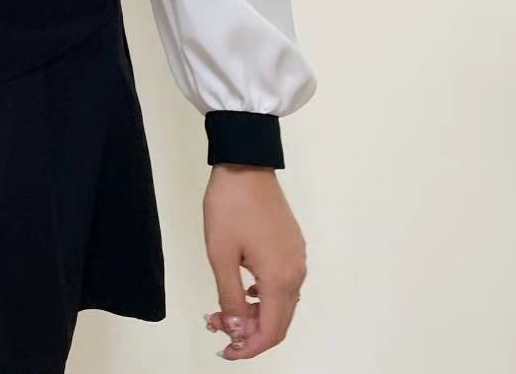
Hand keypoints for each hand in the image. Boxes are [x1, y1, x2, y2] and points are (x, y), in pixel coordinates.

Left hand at [200, 163, 306, 359]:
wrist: (245, 164)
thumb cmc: (229, 208)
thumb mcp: (221, 255)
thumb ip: (230, 297)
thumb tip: (237, 330)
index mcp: (280, 279)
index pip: (271, 331)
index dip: (249, 348)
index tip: (225, 351)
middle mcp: (296, 272)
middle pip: (279, 321)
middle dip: (249, 333)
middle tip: (217, 329)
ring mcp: (297, 258)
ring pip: (281, 303)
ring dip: (255, 314)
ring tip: (222, 309)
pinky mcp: (292, 246)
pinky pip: (283, 284)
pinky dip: (263, 296)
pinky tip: (242, 290)